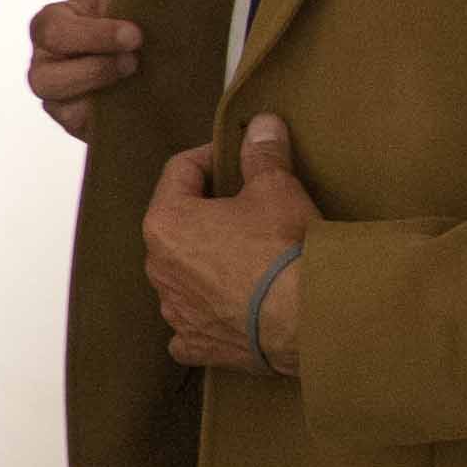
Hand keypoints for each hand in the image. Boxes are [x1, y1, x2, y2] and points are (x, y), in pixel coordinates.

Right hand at [28, 0, 142, 137]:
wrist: (147, 51)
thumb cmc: (127, 19)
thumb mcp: (123, 2)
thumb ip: (126, 4)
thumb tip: (148, 1)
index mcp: (50, 24)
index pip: (55, 32)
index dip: (95, 36)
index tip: (135, 35)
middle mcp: (44, 63)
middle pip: (46, 78)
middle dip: (95, 71)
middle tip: (133, 61)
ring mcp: (56, 97)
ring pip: (62, 108)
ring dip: (102, 95)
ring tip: (134, 81)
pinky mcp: (74, 123)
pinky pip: (83, 128)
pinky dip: (110, 117)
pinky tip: (134, 101)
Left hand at [141, 115, 315, 374]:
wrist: (307, 318)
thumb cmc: (283, 248)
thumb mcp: (276, 190)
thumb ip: (262, 154)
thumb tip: (262, 124)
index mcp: (165, 222)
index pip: (179, 171)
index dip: (210, 157)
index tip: (236, 155)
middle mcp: (158, 267)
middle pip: (177, 224)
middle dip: (207, 212)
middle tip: (245, 205)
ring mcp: (175, 309)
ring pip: (181, 274)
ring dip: (204, 264)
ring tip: (244, 256)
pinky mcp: (196, 342)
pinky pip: (190, 326)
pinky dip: (205, 316)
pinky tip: (225, 311)